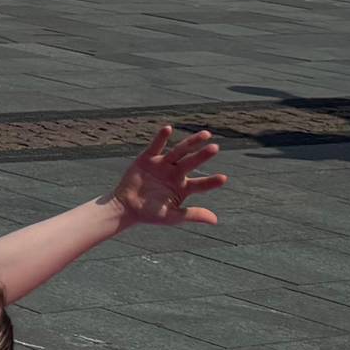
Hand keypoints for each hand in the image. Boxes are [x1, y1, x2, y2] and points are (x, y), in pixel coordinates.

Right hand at [108, 126, 224, 226]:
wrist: (126, 208)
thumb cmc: (149, 214)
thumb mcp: (172, 216)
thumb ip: (192, 214)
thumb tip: (215, 220)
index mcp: (183, 187)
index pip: (200, 184)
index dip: (211, 181)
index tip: (223, 179)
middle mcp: (175, 173)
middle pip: (192, 162)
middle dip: (203, 156)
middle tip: (215, 148)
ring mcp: (162, 164)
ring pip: (179, 151)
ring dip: (192, 142)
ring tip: (206, 134)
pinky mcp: (147, 159)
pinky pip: (156, 146)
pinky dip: (161, 137)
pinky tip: (169, 129)